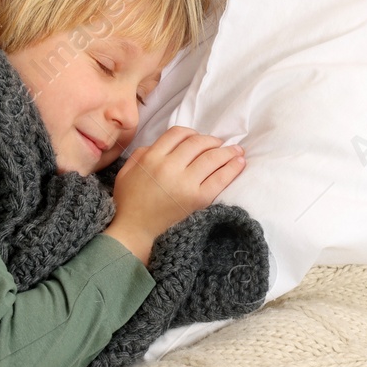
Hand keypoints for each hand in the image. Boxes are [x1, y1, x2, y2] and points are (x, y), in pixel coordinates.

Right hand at [104, 126, 244, 264]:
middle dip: (212, 141)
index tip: (199, 138)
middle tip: (220, 144)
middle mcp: (169, 167)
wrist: (136, 234)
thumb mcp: (127, 173)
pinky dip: (232, 167)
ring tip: (237, 151)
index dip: (191, 133)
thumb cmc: (129, 204)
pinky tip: (239, 162)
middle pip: (197, 143)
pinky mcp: (198, 198)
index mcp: (151, 158)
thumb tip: (159, 145)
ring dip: (228, 151)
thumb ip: (141, 154)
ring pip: (212, 157)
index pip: (177, 134)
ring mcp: (185, 182)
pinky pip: (220, 178)